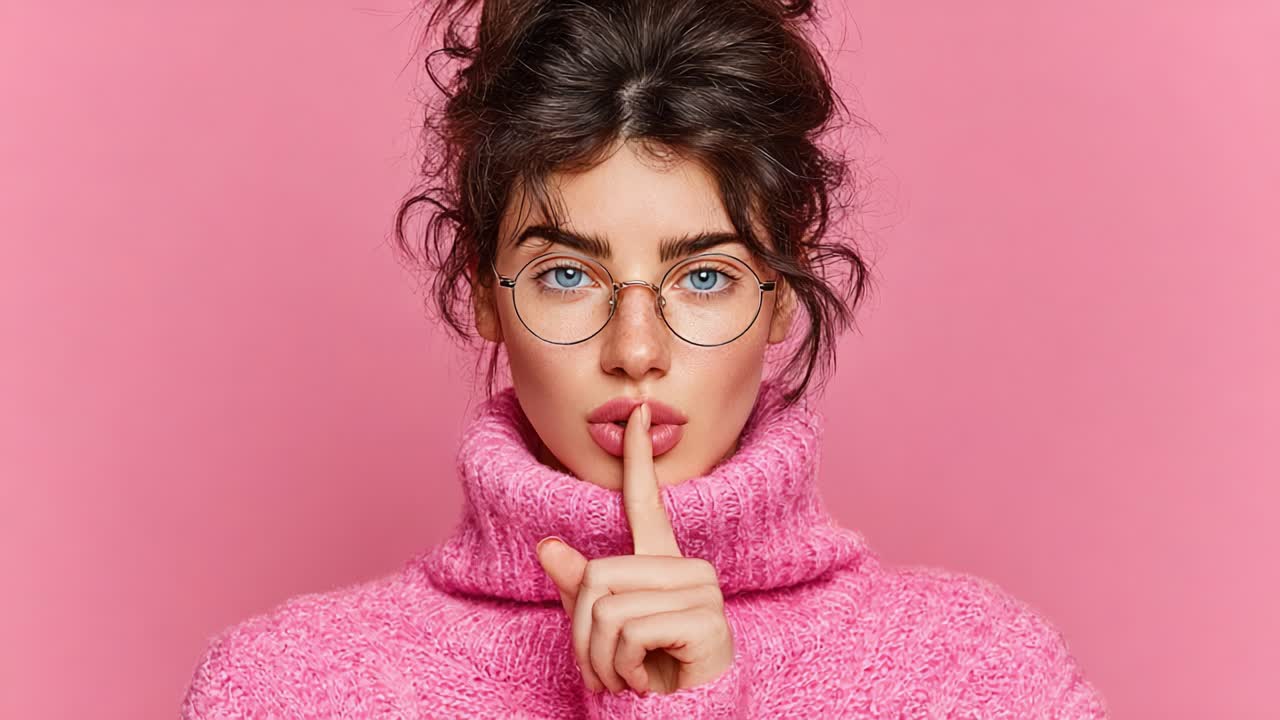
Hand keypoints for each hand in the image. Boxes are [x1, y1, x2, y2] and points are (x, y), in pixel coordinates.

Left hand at [535, 401, 734, 694]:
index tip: (635, 412)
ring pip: (608, 606)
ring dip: (602, 658)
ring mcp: (704, 595)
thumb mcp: (601, 634)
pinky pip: (630, 631)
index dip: (638, 460)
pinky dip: (624, 667)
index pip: (647, 505)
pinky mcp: (707, 624)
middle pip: (598, 574)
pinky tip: (648, 681)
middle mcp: (689, 572)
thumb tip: (546, 545)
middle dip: (585, 633)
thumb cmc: (646, 679)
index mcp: (664, 567)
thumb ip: (577, 590)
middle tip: (609, 668)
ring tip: (628, 678)